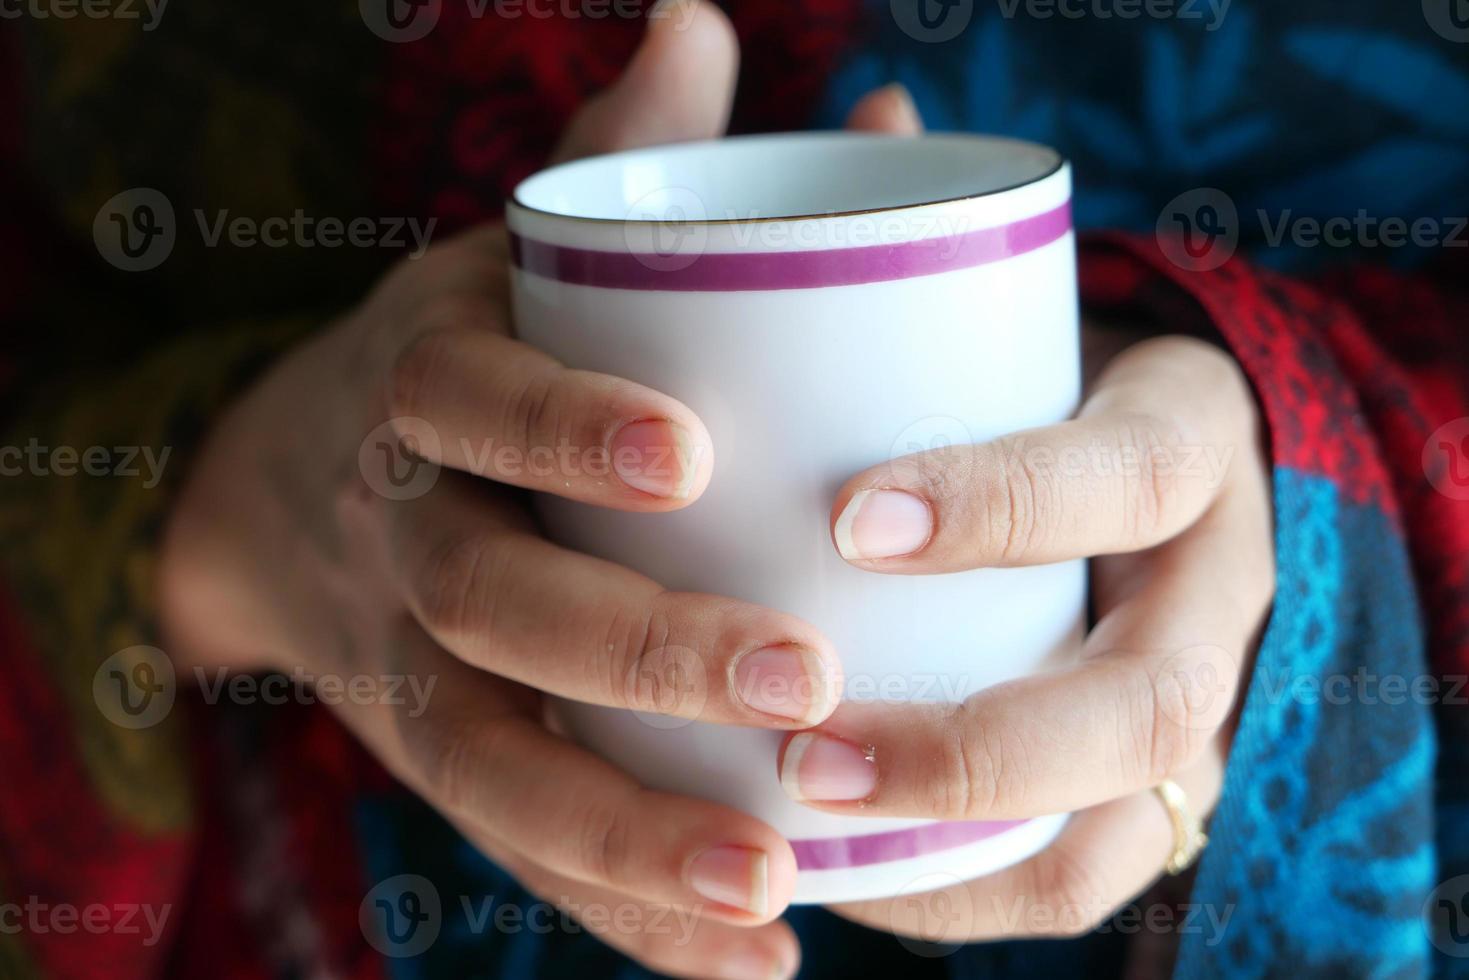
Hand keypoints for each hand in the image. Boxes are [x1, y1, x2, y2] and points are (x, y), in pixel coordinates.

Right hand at [157, 6, 921, 976]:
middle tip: (804, 681)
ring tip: (777, 879)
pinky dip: (626, 911)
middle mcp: (404, 533)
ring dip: (631, 830)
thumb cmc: (455, 362)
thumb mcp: (508, 256)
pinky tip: (756, 954)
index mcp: (425, 385)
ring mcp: (407, 666)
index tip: (689, 451)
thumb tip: (708, 22)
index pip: (465, 394)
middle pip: (490, 601)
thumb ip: (613, 159)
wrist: (281, 493)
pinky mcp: (439, 757)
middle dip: (635, 646)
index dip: (557, 420)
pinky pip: (520, 849)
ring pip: (493, 760)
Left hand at [785, 324, 1274, 939]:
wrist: (1157, 450)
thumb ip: (901, 352)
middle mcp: (1222, 591)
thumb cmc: (1041, 383)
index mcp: (1193, 445)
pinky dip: (960, 896)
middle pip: (1148, 707)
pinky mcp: (1160, 786)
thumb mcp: (1008, 334)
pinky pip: (1078, 875)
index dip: (1000, 507)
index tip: (848, 525)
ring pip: (1127, 826)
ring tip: (808, 837)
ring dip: (961, 854)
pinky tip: (847, 874)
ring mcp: (1207, 706)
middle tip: (805, 756)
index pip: (1132, 475)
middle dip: (971, 754)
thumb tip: (696, 386)